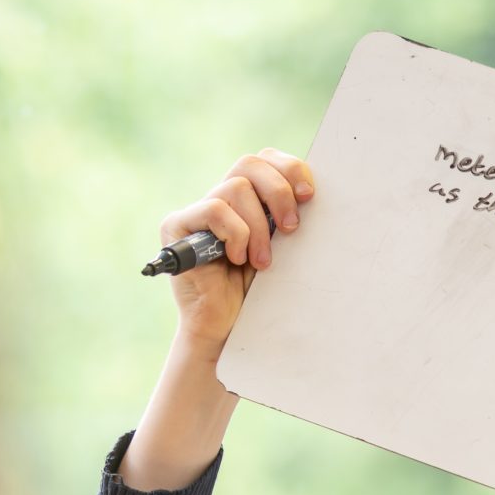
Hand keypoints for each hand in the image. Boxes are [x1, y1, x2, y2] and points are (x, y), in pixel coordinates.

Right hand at [125, 149, 313, 490]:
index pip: (266, 159)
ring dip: (257, 226)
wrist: (228, 335)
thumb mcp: (285, 253)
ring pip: (234, 187)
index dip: (290, 168)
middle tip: (291, 229)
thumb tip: (318, 193)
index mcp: (249, 200)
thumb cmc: (260, 298)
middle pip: (250, 162)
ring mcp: (197, 211)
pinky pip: (213, 208)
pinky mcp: (176, 226)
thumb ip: (290, 221)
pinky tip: (237, 260)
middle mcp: (222, 199)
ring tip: (262, 262)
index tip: (310, 196)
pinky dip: (235, 233)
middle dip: (278, 191)